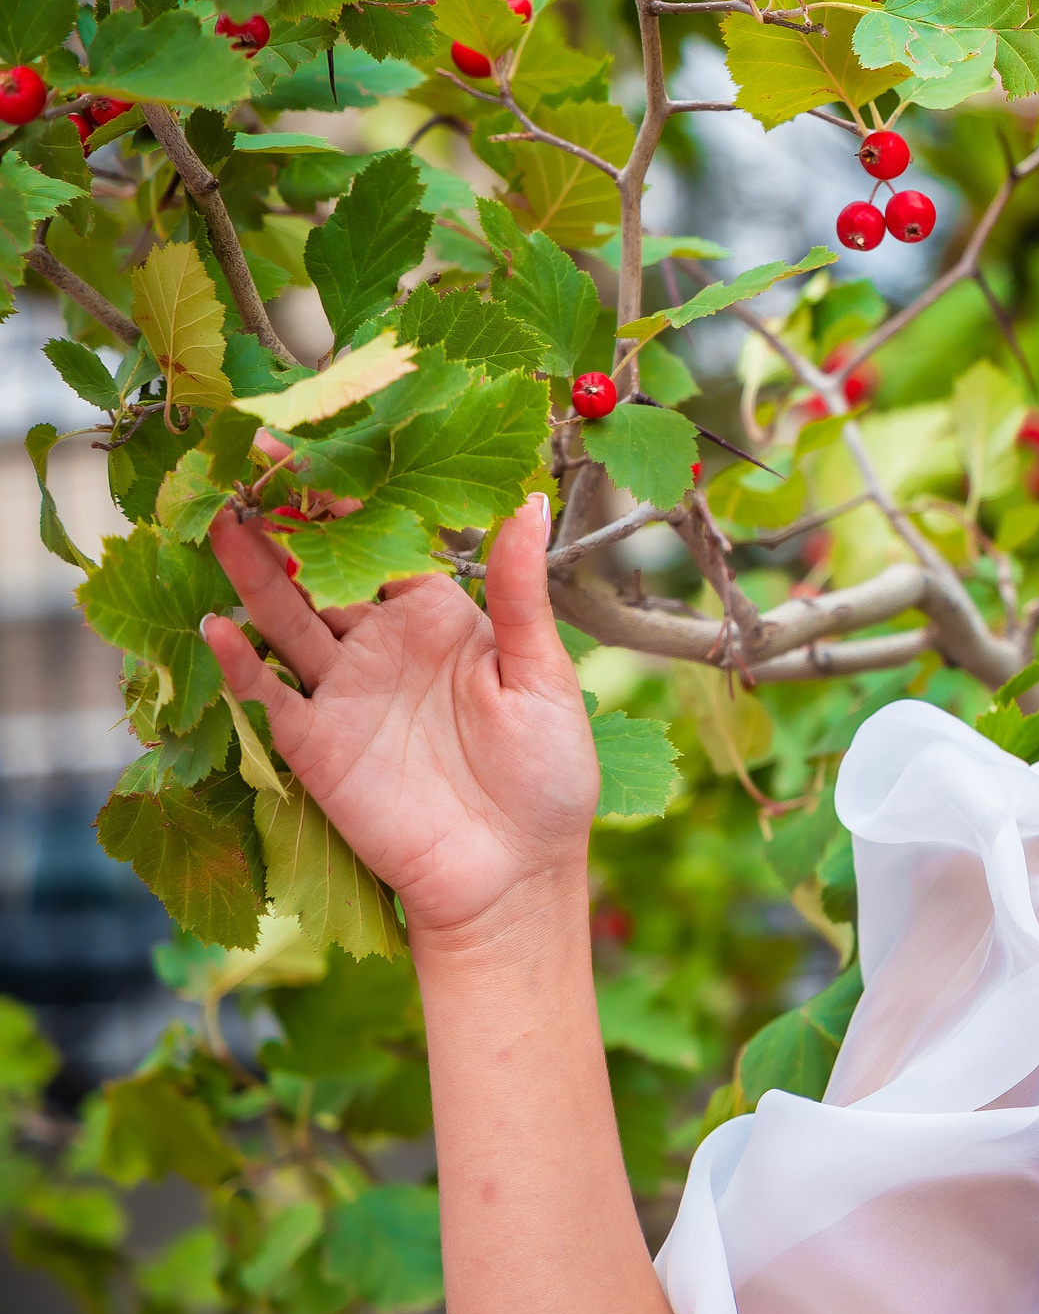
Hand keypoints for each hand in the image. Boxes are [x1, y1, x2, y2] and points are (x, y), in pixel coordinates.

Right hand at [202, 493, 597, 948]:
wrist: (515, 874)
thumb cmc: (547, 774)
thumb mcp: (544, 675)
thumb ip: (520, 592)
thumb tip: (528, 500)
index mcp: (441, 616)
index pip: (385, 539)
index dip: (350, 494)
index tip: (318, 438)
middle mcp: (382, 642)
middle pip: (321, 568)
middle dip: (286, 517)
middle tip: (249, 458)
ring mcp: (343, 691)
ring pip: (284, 617)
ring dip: (251, 571)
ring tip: (216, 516)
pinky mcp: (315, 745)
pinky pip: (266, 695)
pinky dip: (238, 664)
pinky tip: (218, 627)